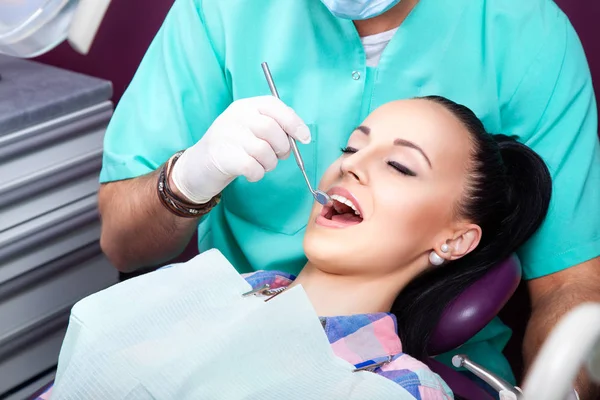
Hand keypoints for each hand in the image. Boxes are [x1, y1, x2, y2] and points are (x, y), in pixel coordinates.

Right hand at [171, 96, 310, 203]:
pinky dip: (258, 174)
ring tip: (262, 165)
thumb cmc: (234, 148)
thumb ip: (274, 127)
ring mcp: (226, 135)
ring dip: (270, 164)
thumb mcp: (251, 129)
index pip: (274, 106)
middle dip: (283, 147)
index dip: (294, 122)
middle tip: (279, 156)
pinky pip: (253, 167)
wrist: (199, 166)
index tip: (304, 138)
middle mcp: (235, 116)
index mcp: (246, 106)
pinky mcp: (222, 156)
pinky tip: (252, 174)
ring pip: (264, 151)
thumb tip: (301, 136)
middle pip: (272, 129)